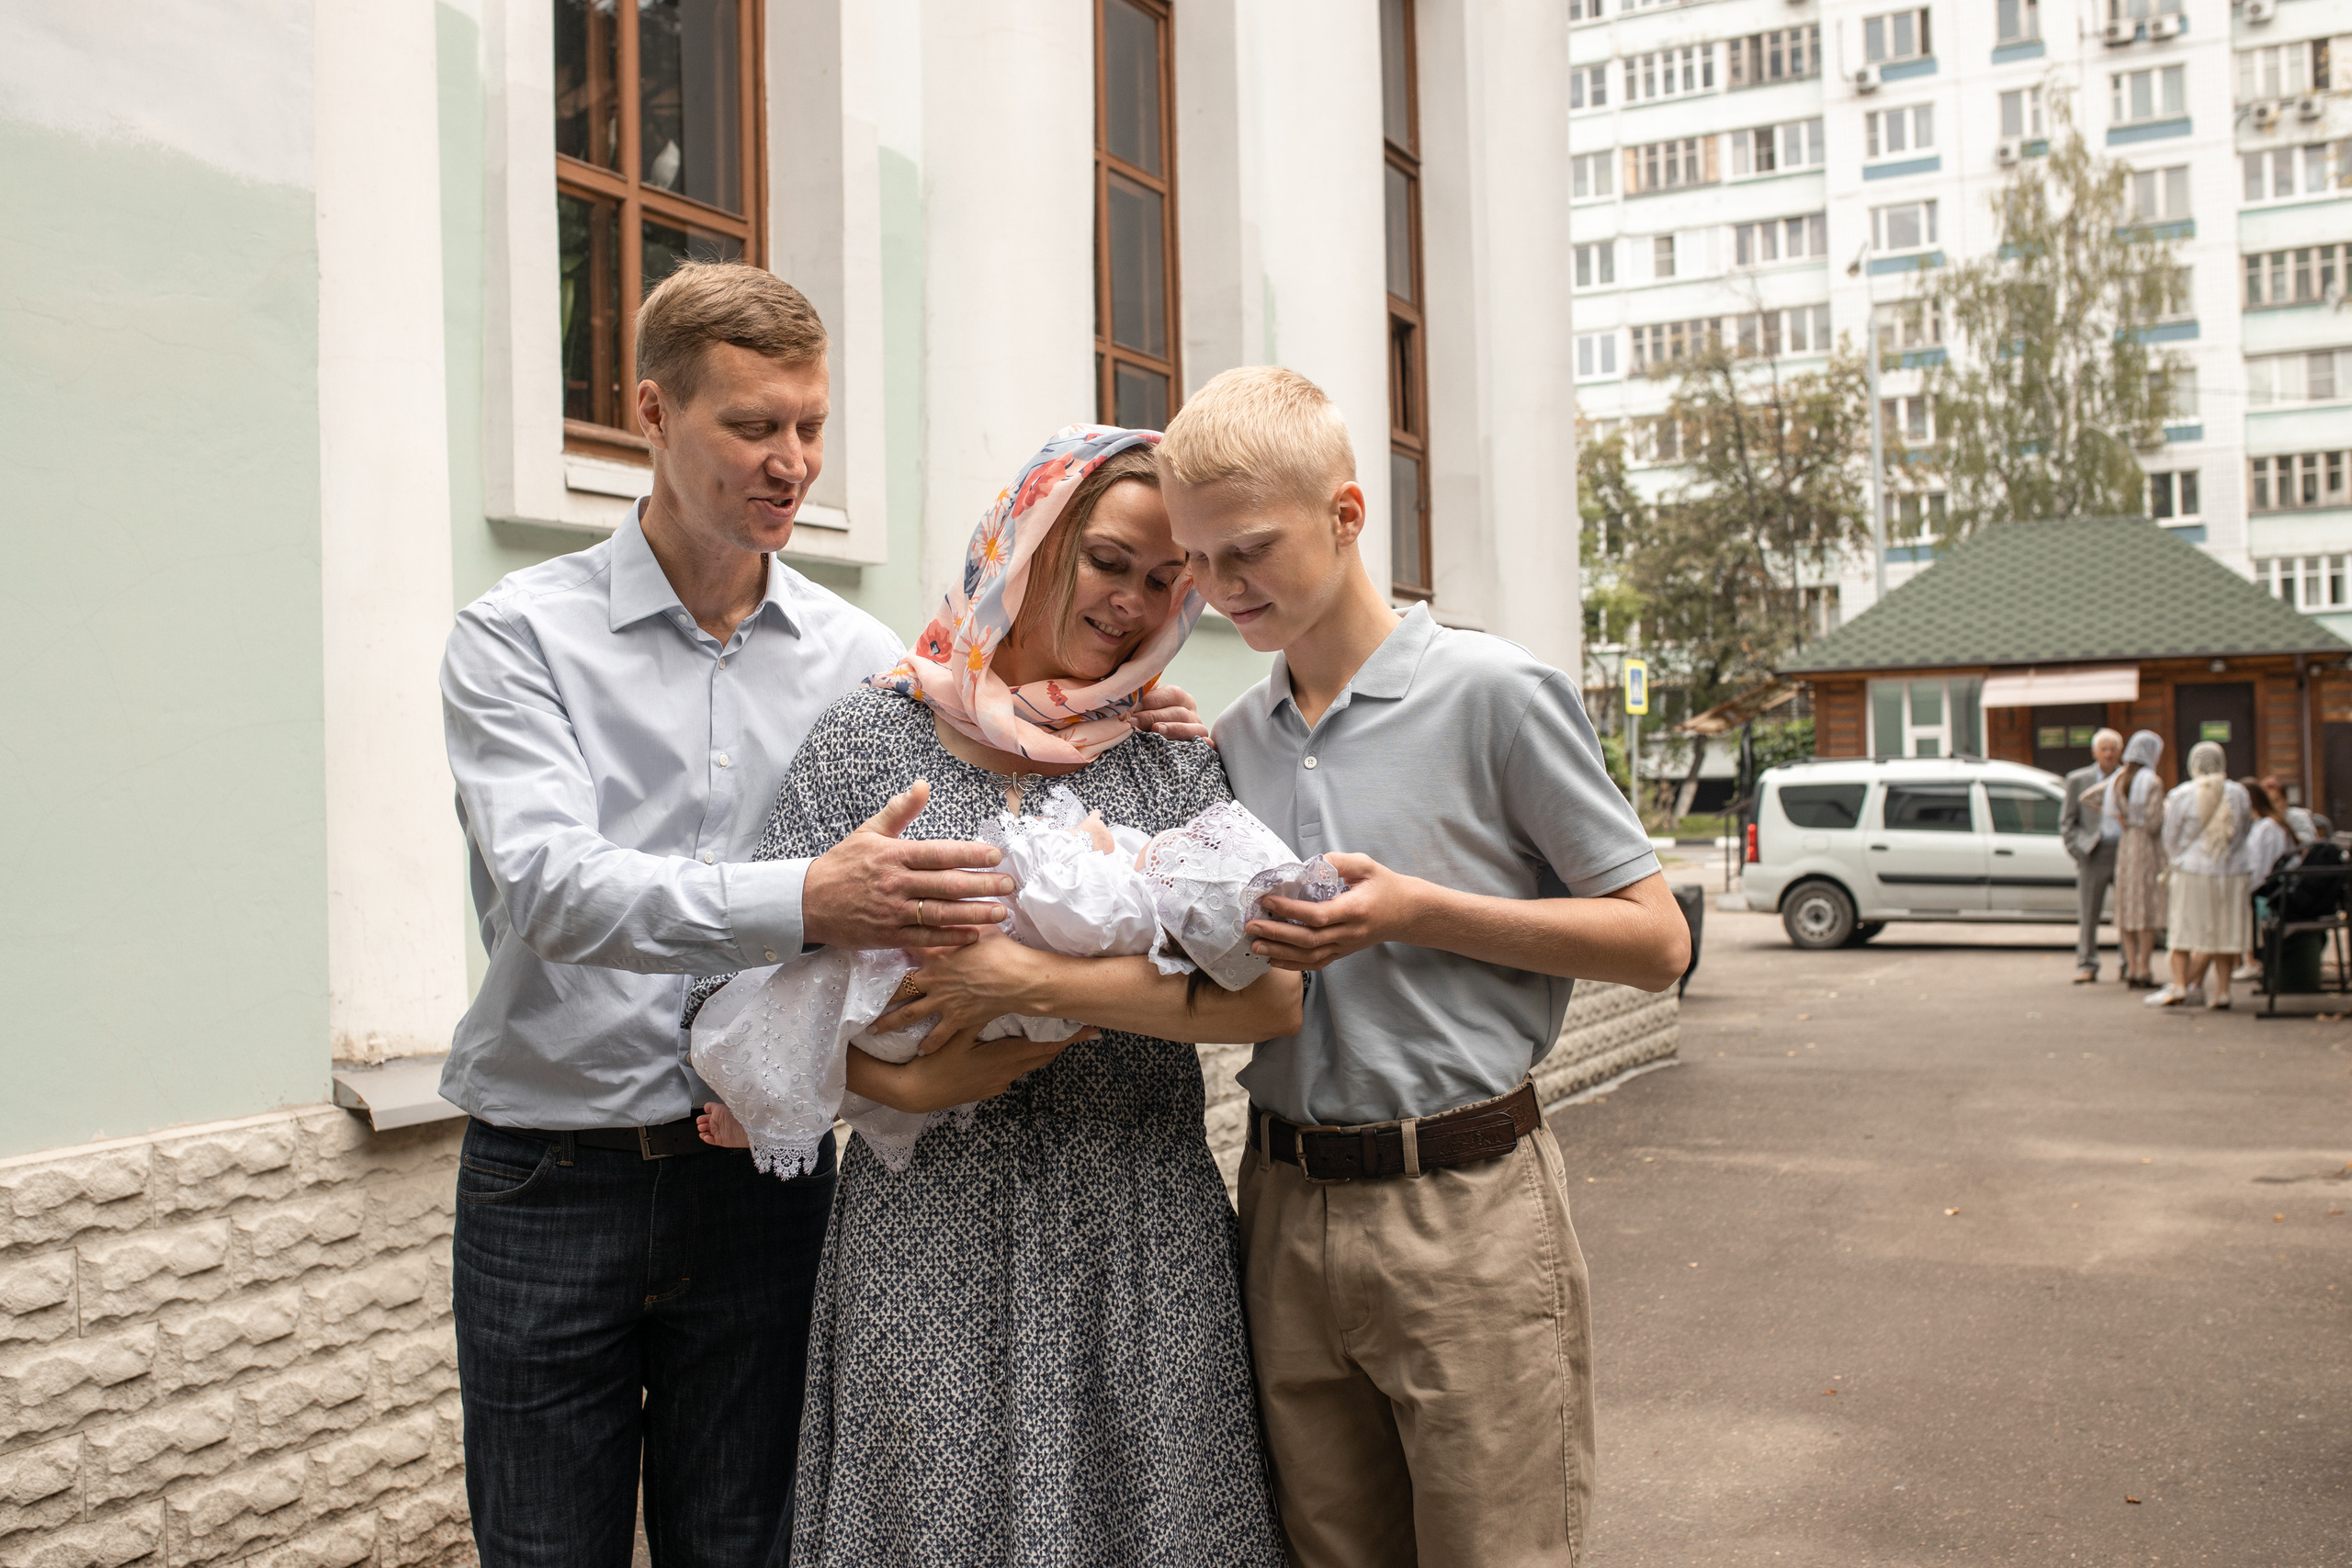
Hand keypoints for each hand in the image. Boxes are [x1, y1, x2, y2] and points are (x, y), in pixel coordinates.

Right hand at [802, 780, 1017, 949]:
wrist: (808, 902)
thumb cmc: (842, 864)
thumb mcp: (868, 832)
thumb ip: (899, 811)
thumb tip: (923, 785)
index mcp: (894, 855)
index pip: (939, 854)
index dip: (970, 855)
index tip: (996, 855)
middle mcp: (896, 883)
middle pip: (947, 885)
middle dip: (982, 885)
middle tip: (1009, 885)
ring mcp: (893, 912)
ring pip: (940, 913)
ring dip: (974, 914)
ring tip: (1000, 912)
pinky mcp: (888, 935)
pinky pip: (925, 937)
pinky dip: (951, 937)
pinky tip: (974, 936)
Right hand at [848, 1027, 1091, 1113]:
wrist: (915, 1093)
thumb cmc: (935, 1062)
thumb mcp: (955, 1034)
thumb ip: (975, 1012)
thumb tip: (991, 989)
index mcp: (1004, 1057)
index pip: (1047, 1046)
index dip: (1070, 1037)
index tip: (1091, 1029)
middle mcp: (1008, 1072)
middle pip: (1044, 1056)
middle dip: (1063, 1042)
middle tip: (1082, 1029)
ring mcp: (999, 1083)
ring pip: (1029, 1064)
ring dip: (1042, 1050)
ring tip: (1056, 1035)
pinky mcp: (988, 1088)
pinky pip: (1014, 1071)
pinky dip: (1023, 1059)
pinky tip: (1018, 1050)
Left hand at [871, 931, 1052, 1053]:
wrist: (1019, 978)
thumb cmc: (1002, 948)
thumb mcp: (980, 925)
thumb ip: (962, 915)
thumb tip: (955, 896)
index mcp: (936, 952)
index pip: (907, 945)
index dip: (889, 944)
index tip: (873, 944)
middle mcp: (933, 978)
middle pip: (899, 987)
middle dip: (879, 995)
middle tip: (861, 1000)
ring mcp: (943, 1000)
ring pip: (909, 1013)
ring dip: (890, 1022)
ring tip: (874, 1030)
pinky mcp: (957, 1018)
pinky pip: (938, 1034)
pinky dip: (928, 1044)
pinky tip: (919, 1051)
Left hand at [1130, 682, 1206, 741]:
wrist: (1158, 746)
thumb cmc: (1146, 720)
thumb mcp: (1145, 707)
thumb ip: (1143, 697)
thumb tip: (1137, 688)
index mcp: (1180, 698)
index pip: (1171, 694)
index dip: (1152, 700)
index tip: (1132, 706)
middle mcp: (1191, 712)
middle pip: (1178, 712)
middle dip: (1154, 717)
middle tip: (1133, 722)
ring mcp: (1198, 729)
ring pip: (1191, 727)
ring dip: (1173, 729)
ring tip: (1156, 729)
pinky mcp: (1202, 745)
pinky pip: (1206, 744)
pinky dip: (1202, 743)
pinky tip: (1195, 743)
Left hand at [1248, 852, 1429, 971]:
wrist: (1407, 913)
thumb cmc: (1385, 886)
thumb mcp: (1367, 865)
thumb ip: (1340, 861)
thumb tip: (1310, 863)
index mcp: (1355, 909)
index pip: (1318, 915)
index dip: (1290, 910)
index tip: (1267, 901)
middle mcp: (1350, 933)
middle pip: (1309, 939)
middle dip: (1277, 934)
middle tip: (1252, 926)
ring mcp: (1346, 946)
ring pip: (1310, 956)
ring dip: (1280, 952)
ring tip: (1255, 946)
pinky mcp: (1343, 953)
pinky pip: (1316, 964)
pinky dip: (1293, 965)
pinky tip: (1273, 960)